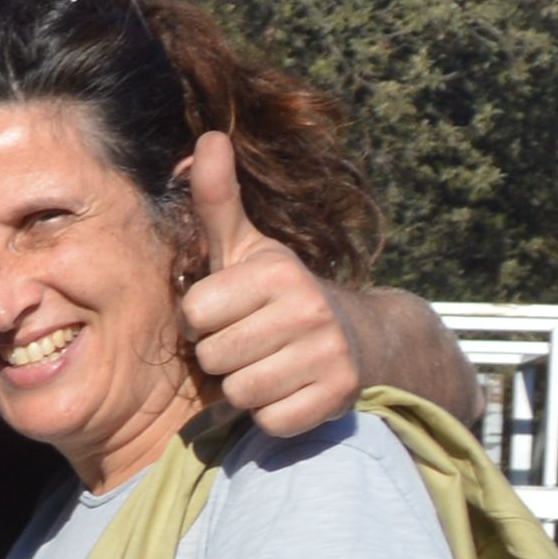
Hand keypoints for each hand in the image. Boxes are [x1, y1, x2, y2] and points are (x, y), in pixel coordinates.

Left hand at [171, 136, 359, 436]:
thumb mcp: (245, 246)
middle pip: (214, 358)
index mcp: (278, 273)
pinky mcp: (338, 398)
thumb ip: (216, 199)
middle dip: (224, 355)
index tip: (230, 312)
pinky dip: (274, 414)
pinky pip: (270, 421)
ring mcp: (329, 356)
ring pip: (240, 393)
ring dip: (247, 386)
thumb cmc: (279, 293)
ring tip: (272, 364)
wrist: (362, 338)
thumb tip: (207, 137)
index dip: (204, 319)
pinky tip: (293, 389)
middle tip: (254, 341)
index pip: (196, 314)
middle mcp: (308, 310)